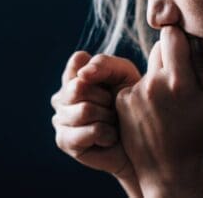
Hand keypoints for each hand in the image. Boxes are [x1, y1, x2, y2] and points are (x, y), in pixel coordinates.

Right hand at [51, 51, 142, 194]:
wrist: (143, 139)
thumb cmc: (132, 102)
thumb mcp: (124, 73)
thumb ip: (103, 64)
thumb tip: (82, 75)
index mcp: (73, 75)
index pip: (78, 61)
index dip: (100, 72)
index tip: (112, 83)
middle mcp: (61, 95)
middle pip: (78, 87)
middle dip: (105, 98)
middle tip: (113, 108)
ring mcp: (59, 118)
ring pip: (85, 111)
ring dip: (107, 118)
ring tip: (112, 123)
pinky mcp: (63, 141)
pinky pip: (90, 131)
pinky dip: (107, 134)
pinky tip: (108, 137)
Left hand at [115, 26, 202, 196]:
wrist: (170, 170)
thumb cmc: (200, 136)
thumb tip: (194, 42)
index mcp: (180, 81)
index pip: (171, 35)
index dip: (178, 37)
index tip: (182, 44)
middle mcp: (153, 83)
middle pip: (158, 48)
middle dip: (170, 57)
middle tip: (179, 80)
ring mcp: (134, 93)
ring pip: (147, 68)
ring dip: (156, 78)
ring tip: (167, 105)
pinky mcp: (121, 102)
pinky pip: (134, 84)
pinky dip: (142, 93)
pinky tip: (153, 113)